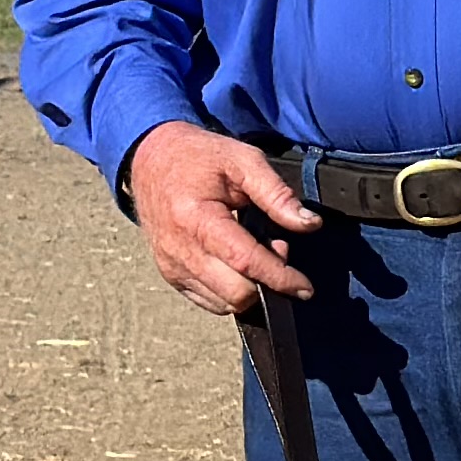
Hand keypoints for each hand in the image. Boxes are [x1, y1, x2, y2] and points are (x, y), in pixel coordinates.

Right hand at [126, 119, 318, 316]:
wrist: (150, 160)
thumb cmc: (198, 158)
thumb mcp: (243, 161)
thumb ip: (277, 194)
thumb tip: (310, 224)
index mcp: (197, 219)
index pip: (245, 262)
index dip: (281, 278)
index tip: (305, 287)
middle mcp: (179, 249)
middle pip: (236, 293)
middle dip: (266, 280)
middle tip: (275, 249)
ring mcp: (171, 265)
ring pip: (224, 303)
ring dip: (249, 287)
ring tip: (252, 252)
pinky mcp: (170, 274)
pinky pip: (209, 301)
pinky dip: (230, 291)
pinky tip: (236, 264)